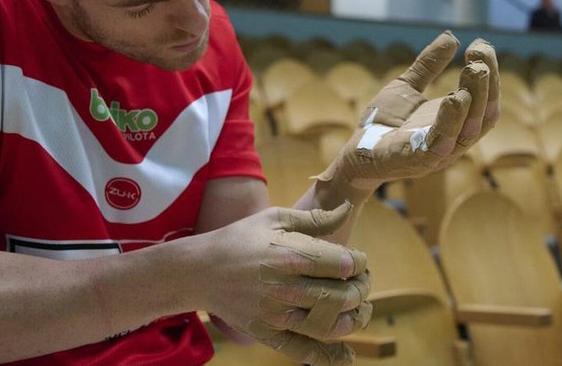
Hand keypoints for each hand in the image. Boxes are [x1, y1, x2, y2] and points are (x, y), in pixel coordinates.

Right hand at [201, 202, 372, 365]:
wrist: (199, 271)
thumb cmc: (239, 239)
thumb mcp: (273, 218)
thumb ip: (314, 218)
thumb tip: (347, 210)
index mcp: (291, 255)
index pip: (344, 264)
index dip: (360, 262)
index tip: (358, 260)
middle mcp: (286, 288)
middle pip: (343, 296)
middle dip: (362, 289)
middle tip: (362, 282)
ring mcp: (277, 315)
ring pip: (330, 326)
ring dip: (355, 320)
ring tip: (360, 309)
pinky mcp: (268, 334)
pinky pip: (304, 351)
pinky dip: (329, 357)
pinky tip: (347, 356)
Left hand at [315, 32, 500, 187]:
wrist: (356, 151)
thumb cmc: (384, 123)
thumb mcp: (407, 86)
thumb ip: (428, 65)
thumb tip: (451, 36)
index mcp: (456, 123)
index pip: (486, 100)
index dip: (489, 72)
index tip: (481, 44)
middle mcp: (455, 140)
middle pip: (484, 114)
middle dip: (486, 82)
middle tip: (479, 54)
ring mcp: (439, 153)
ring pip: (468, 130)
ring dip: (475, 98)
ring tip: (473, 70)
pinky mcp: (418, 161)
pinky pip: (440, 144)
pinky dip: (450, 122)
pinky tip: (453, 99)